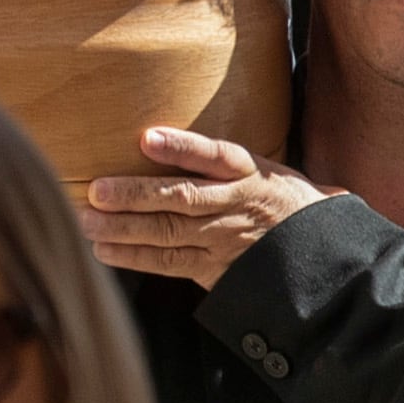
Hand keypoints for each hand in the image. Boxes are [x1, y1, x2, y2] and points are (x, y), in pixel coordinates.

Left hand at [81, 126, 324, 287]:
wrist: (316, 254)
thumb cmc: (278, 199)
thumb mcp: (265, 167)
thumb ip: (218, 156)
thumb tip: (157, 134)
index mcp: (249, 172)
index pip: (216, 155)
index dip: (182, 148)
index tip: (148, 139)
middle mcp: (234, 204)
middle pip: (182, 198)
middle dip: (135, 195)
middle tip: (96, 190)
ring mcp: (223, 239)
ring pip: (169, 233)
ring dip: (124, 228)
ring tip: (86, 220)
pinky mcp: (213, 268)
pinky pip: (169, 263)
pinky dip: (134, 257)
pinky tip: (103, 249)